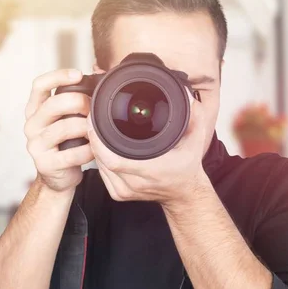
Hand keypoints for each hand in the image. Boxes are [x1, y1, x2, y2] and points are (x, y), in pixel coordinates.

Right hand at [24, 69, 94, 192]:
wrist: (58, 177)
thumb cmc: (65, 143)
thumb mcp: (65, 119)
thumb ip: (75, 98)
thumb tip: (99, 71)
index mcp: (35, 110)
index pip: (39, 85)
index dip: (58, 76)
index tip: (78, 75)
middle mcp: (31, 125)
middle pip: (52, 105)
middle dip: (78, 102)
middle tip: (92, 106)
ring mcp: (35, 146)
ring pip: (63, 129)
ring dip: (85, 128)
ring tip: (96, 130)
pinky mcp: (45, 164)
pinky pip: (71, 154)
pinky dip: (88, 151)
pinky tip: (94, 150)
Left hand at [88, 91, 210, 205]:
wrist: (184, 194)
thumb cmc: (187, 167)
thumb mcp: (195, 140)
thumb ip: (194, 116)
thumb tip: (185, 93)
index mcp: (152, 172)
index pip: (114, 160)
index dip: (99, 141)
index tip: (95, 121)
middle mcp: (136, 184)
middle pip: (102, 161)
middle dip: (94, 139)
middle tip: (92, 120)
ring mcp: (125, 192)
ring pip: (100, 167)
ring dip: (96, 148)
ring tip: (95, 130)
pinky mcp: (119, 194)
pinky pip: (102, 174)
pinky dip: (99, 159)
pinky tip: (100, 147)